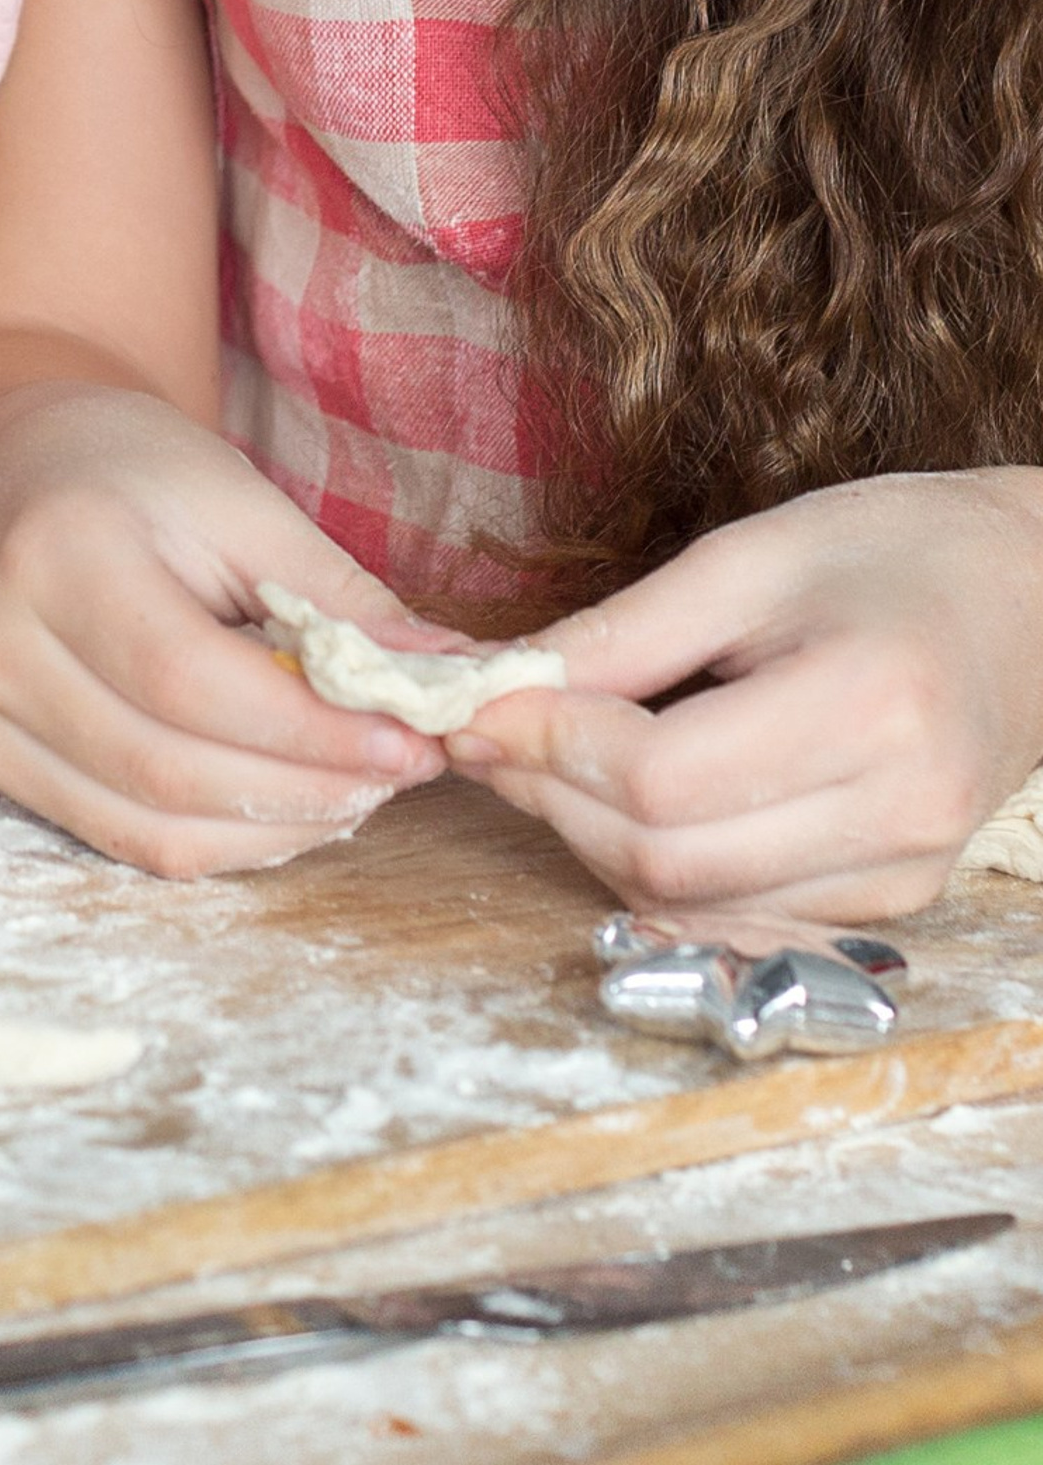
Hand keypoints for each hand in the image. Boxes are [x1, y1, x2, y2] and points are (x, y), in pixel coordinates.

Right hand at [0, 382, 452, 877]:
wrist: (24, 465)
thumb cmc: (140, 474)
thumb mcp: (244, 503)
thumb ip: (337, 600)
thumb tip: (448, 682)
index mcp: (56, 550)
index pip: (188, 679)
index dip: (306, 730)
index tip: (409, 743)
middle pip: (166, 767)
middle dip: (306, 788)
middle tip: (399, 773)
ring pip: (147, 826)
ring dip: (273, 828)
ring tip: (352, 790)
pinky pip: (121, 837)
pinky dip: (219, 840)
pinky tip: (282, 805)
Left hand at [448, 471, 1042, 935]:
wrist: (1034, 597)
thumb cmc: (897, 552)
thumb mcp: (755, 555)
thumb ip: (628, 630)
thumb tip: (503, 686)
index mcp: (873, 707)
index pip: (664, 777)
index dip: (550, 747)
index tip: (478, 703)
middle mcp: (900, 812)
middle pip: (667, 859)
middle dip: (551, 798)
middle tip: (488, 732)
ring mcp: (904, 874)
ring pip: (691, 904)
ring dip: (591, 839)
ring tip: (547, 757)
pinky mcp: (895, 901)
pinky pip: (737, 913)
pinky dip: (659, 868)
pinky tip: (629, 799)